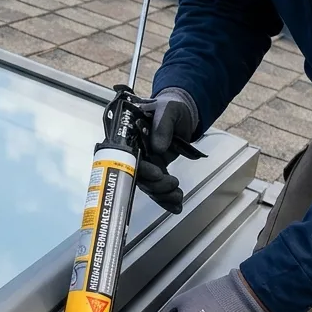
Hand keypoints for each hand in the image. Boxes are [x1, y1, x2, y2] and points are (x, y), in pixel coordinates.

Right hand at [136, 88, 198, 213]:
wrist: (183, 112)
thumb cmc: (171, 106)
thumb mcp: (168, 109)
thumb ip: (162, 125)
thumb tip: (158, 146)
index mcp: (131, 136)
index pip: (128, 158)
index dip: (141, 169)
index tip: (157, 173)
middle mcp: (135, 153)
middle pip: (138, 177)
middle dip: (155, 185)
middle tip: (172, 183)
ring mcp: (147, 163)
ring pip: (149, 186)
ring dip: (162, 195)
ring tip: (178, 196)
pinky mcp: (157, 170)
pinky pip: (159, 188)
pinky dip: (167, 199)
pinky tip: (176, 205)